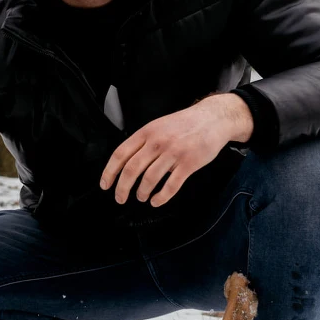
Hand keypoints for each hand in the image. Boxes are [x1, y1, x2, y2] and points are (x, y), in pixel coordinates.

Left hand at [100, 93, 253, 206]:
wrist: (213, 118)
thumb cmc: (185, 124)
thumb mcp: (159, 126)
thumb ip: (143, 142)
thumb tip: (127, 163)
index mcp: (147, 132)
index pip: (120, 154)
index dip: (110, 172)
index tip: (105, 185)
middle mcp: (157, 142)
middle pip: (132, 169)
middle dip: (122, 188)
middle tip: (120, 198)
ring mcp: (173, 153)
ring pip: (149, 179)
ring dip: (142, 193)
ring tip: (141, 197)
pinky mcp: (189, 163)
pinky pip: (171, 185)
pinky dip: (161, 197)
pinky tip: (157, 200)